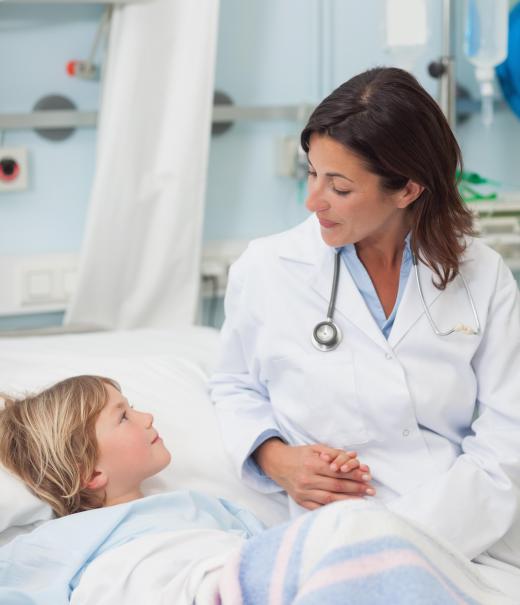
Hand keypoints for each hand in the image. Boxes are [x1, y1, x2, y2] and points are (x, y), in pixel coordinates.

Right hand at [253, 439, 375, 510]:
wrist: (277, 464)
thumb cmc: (299, 455)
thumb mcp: (314, 448)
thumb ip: (334, 452)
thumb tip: (353, 455)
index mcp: (311, 464)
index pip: (337, 471)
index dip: (354, 474)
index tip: (367, 476)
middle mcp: (307, 480)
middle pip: (336, 486)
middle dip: (356, 488)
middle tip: (371, 490)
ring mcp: (303, 492)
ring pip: (330, 499)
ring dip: (348, 500)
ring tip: (363, 500)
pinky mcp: (301, 502)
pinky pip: (320, 507)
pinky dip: (334, 508)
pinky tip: (346, 507)